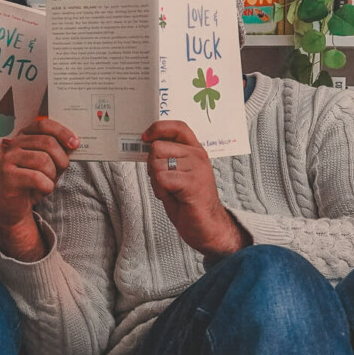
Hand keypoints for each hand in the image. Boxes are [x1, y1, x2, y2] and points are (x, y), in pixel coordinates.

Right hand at [0, 119, 79, 260]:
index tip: (75, 144)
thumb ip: (58, 151)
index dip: (62, 132)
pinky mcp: (7, 175)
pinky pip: (37, 178)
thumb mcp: (49, 164)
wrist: (13, 207)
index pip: (44, 124)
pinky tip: (41, 190)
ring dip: (52, 176)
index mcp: (24, 136)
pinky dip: (46, 187)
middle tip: (60, 171)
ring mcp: (8, 159)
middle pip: (48, 143)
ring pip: (44, 160)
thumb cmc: (33, 184)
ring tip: (47, 182)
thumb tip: (75, 143)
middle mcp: (14, 144)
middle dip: (61, 159)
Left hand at [144, 121, 249, 261]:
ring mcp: (196, 168)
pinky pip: (161, 179)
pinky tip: (173, 197)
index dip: (158, 129)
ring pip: (156, 164)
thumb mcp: (178, 173)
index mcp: (195, 151)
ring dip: (156, 182)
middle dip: (152, 166)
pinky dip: (160, 191)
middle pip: (157, 147)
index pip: (177, 127)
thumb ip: (167, 158)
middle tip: (164, 182)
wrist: (208, 226)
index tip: (146, 138)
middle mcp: (197, 155)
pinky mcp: (192, 182)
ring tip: (171, 191)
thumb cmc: (190, 202)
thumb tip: (148, 145)